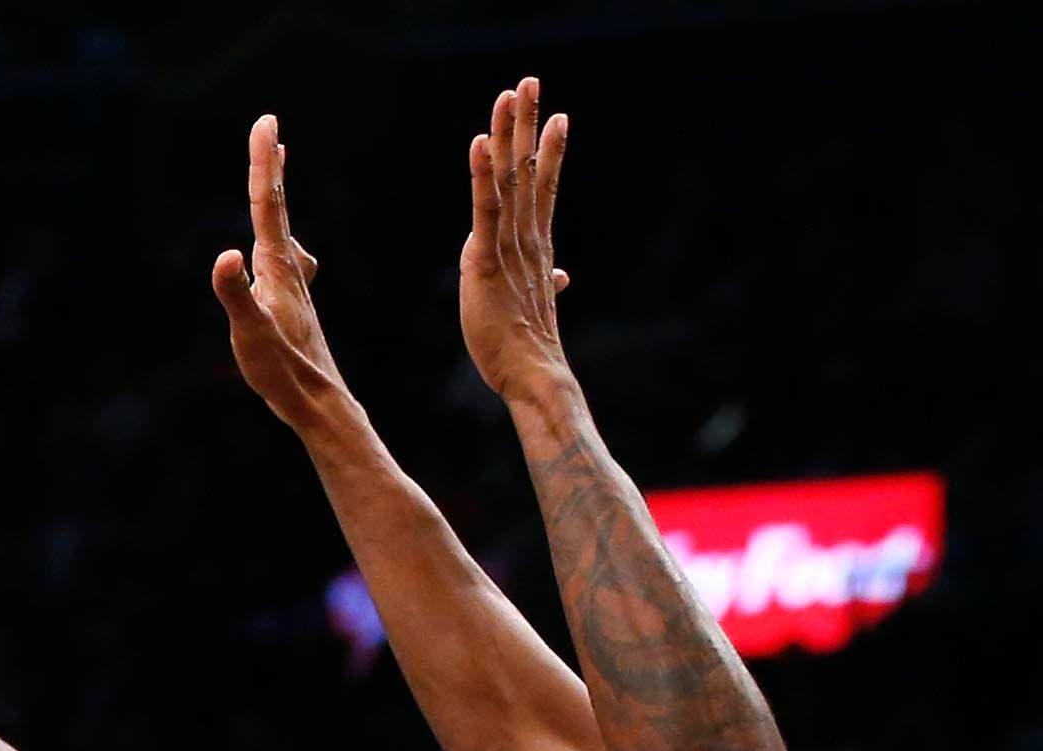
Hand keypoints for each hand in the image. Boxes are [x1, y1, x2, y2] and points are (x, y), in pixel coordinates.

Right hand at [211, 115, 351, 432]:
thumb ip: (236, 294)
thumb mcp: (251, 333)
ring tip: (276, 174)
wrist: (320, 403)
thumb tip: (225, 254)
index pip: (267, 206)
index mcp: (278, 269)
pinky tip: (283, 254)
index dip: (264, 163)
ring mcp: (293, 288)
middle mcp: (289, 271)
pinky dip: (279, 239)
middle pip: (277, 211)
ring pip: (282, 232)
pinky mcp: (293, 307)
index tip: (267, 122)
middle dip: (272, 169)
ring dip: (276, 200)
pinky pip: (283, 259)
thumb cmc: (283, 371)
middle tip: (271, 132)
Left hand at [459, 78, 574, 402]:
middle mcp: (526, 238)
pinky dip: (482, 175)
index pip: (544, 188)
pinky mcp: (484, 259)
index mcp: (536, 247)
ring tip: (511, 94)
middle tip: (531, 81)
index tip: (557, 116)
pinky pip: (484, 209)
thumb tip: (561, 277)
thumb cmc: (528, 349)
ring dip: (510, 134)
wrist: (535, 376)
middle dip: (529, 124)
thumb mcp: (535, 306)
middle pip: (529, 169)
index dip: (550, 151)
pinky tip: (480, 142)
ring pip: (510, 179)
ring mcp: (508, 246)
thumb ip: (546, 282)